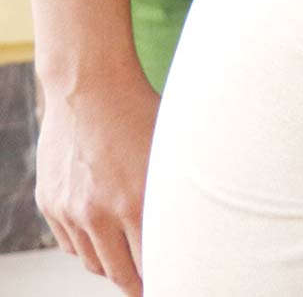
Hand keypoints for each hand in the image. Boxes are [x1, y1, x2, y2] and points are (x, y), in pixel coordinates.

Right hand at [35, 66, 158, 294]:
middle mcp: (99, 213)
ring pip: (93, 263)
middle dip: (140, 282)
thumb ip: (176, 195)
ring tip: (132, 262)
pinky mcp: (50, 203)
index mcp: (136, 203)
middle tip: (155, 284)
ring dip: (113, 267)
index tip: (177, 278)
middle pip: (120, 274)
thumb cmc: (142, 113)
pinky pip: (70, 244)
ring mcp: (70, 210)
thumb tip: (192, 228)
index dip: (164, 276)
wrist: (89, 86)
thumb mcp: (171, 153)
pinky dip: (88, 248)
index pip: (151, 264)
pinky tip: (106, 239)